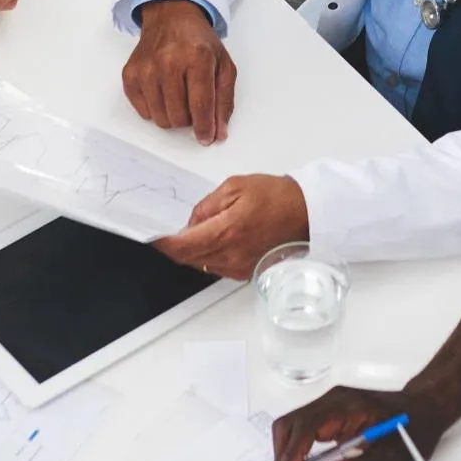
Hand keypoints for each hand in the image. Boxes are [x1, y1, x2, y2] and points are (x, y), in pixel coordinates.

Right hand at [122, 0, 237, 142]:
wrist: (171, 17)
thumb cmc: (199, 42)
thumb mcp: (223, 65)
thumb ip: (224, 101)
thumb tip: (219, 134)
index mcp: (197, 58)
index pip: (200, 105)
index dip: (205, 127)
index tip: (206, 138)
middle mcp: (168, 62)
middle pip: (179, 116)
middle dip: (190, 119)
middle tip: (193, 104)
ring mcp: (146, 68)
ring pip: (160, 118)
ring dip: (173, 116)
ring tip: (179, 97)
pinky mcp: (130, 74)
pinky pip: (144, 112)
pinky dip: (156, 109)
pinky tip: (163, 91)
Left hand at [153, 174, 306, 277]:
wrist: (306, 213)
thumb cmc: (276, 197)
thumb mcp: (235, 186)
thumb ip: (207, 205)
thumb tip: (191, 222)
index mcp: (226, 231)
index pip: (182, 247)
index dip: (163, 244)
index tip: (154, 237)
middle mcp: (231, 255)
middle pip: (187, 259)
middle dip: (177, 246)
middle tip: (173, 231)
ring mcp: (238, 267)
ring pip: (201, 264)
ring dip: (194, 250)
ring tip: (203, 230)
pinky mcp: (245, 273)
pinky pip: (216, 266)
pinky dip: (210, 255)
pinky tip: (218, 239)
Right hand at [269, 386, 450, 460]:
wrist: (426, 408)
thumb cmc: (414, 429)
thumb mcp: (391, 458)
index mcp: (348, 407)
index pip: (307, 427)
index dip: (291, 457)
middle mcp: (334, 401)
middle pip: (291, 424)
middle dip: (283, 458)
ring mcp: (331, 406)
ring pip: (293, 427)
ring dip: (288, 456)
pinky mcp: (331, 414)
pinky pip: (304, 430)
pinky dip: (298, 452)